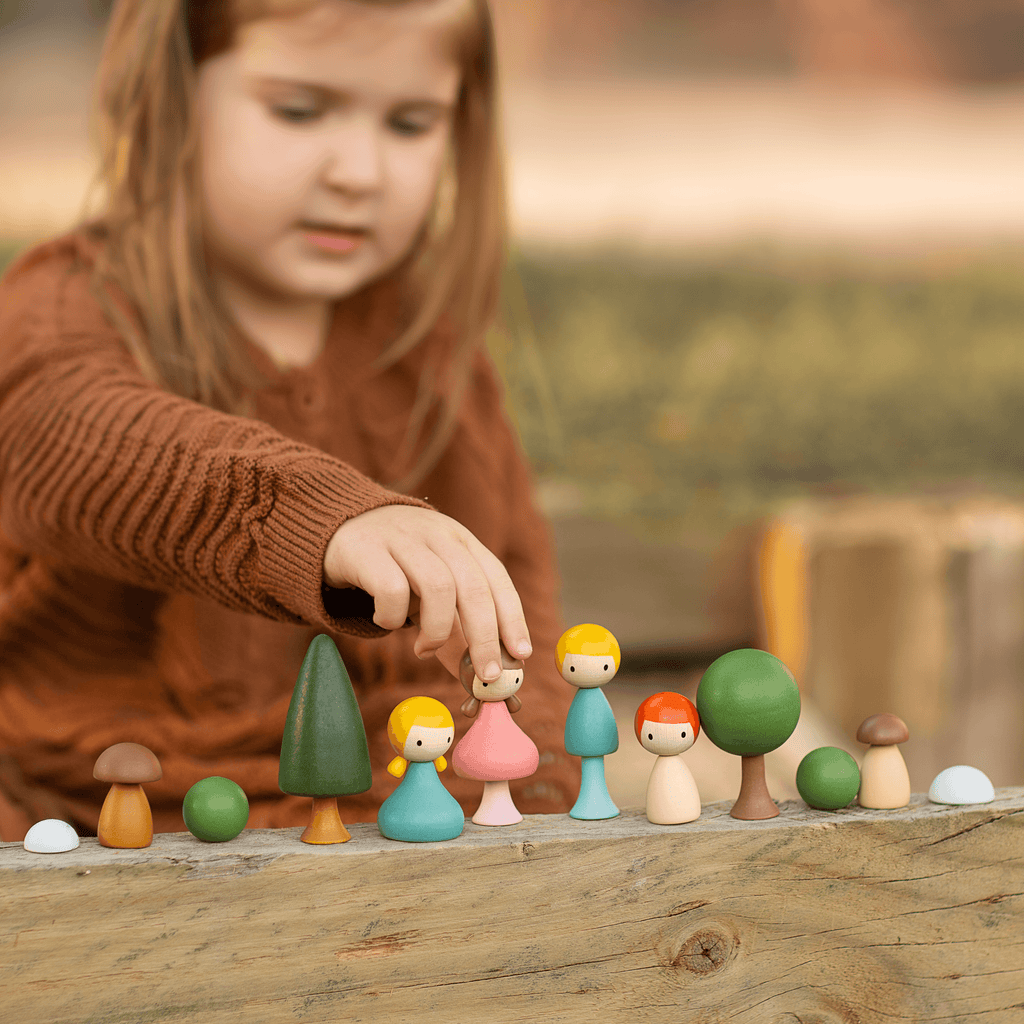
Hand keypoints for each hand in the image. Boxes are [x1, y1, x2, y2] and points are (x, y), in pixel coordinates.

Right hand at [323, 505, 531, 681]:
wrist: (339, 525)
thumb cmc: (395, 566)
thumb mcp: (431, 586)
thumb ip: (456, 625)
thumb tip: (481, 676)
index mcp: (462, 541)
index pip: (497, 578)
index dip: (512, 617)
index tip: (520, 653)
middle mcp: (438, 535)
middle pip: (473, 586)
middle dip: (485, 636)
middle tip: (486, 674)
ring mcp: (403, 539)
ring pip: (438, 586)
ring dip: (438, 630)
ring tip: (424, 649)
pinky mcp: (368, 550)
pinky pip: (391, 590)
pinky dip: (394, 617)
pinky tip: (386, 622)